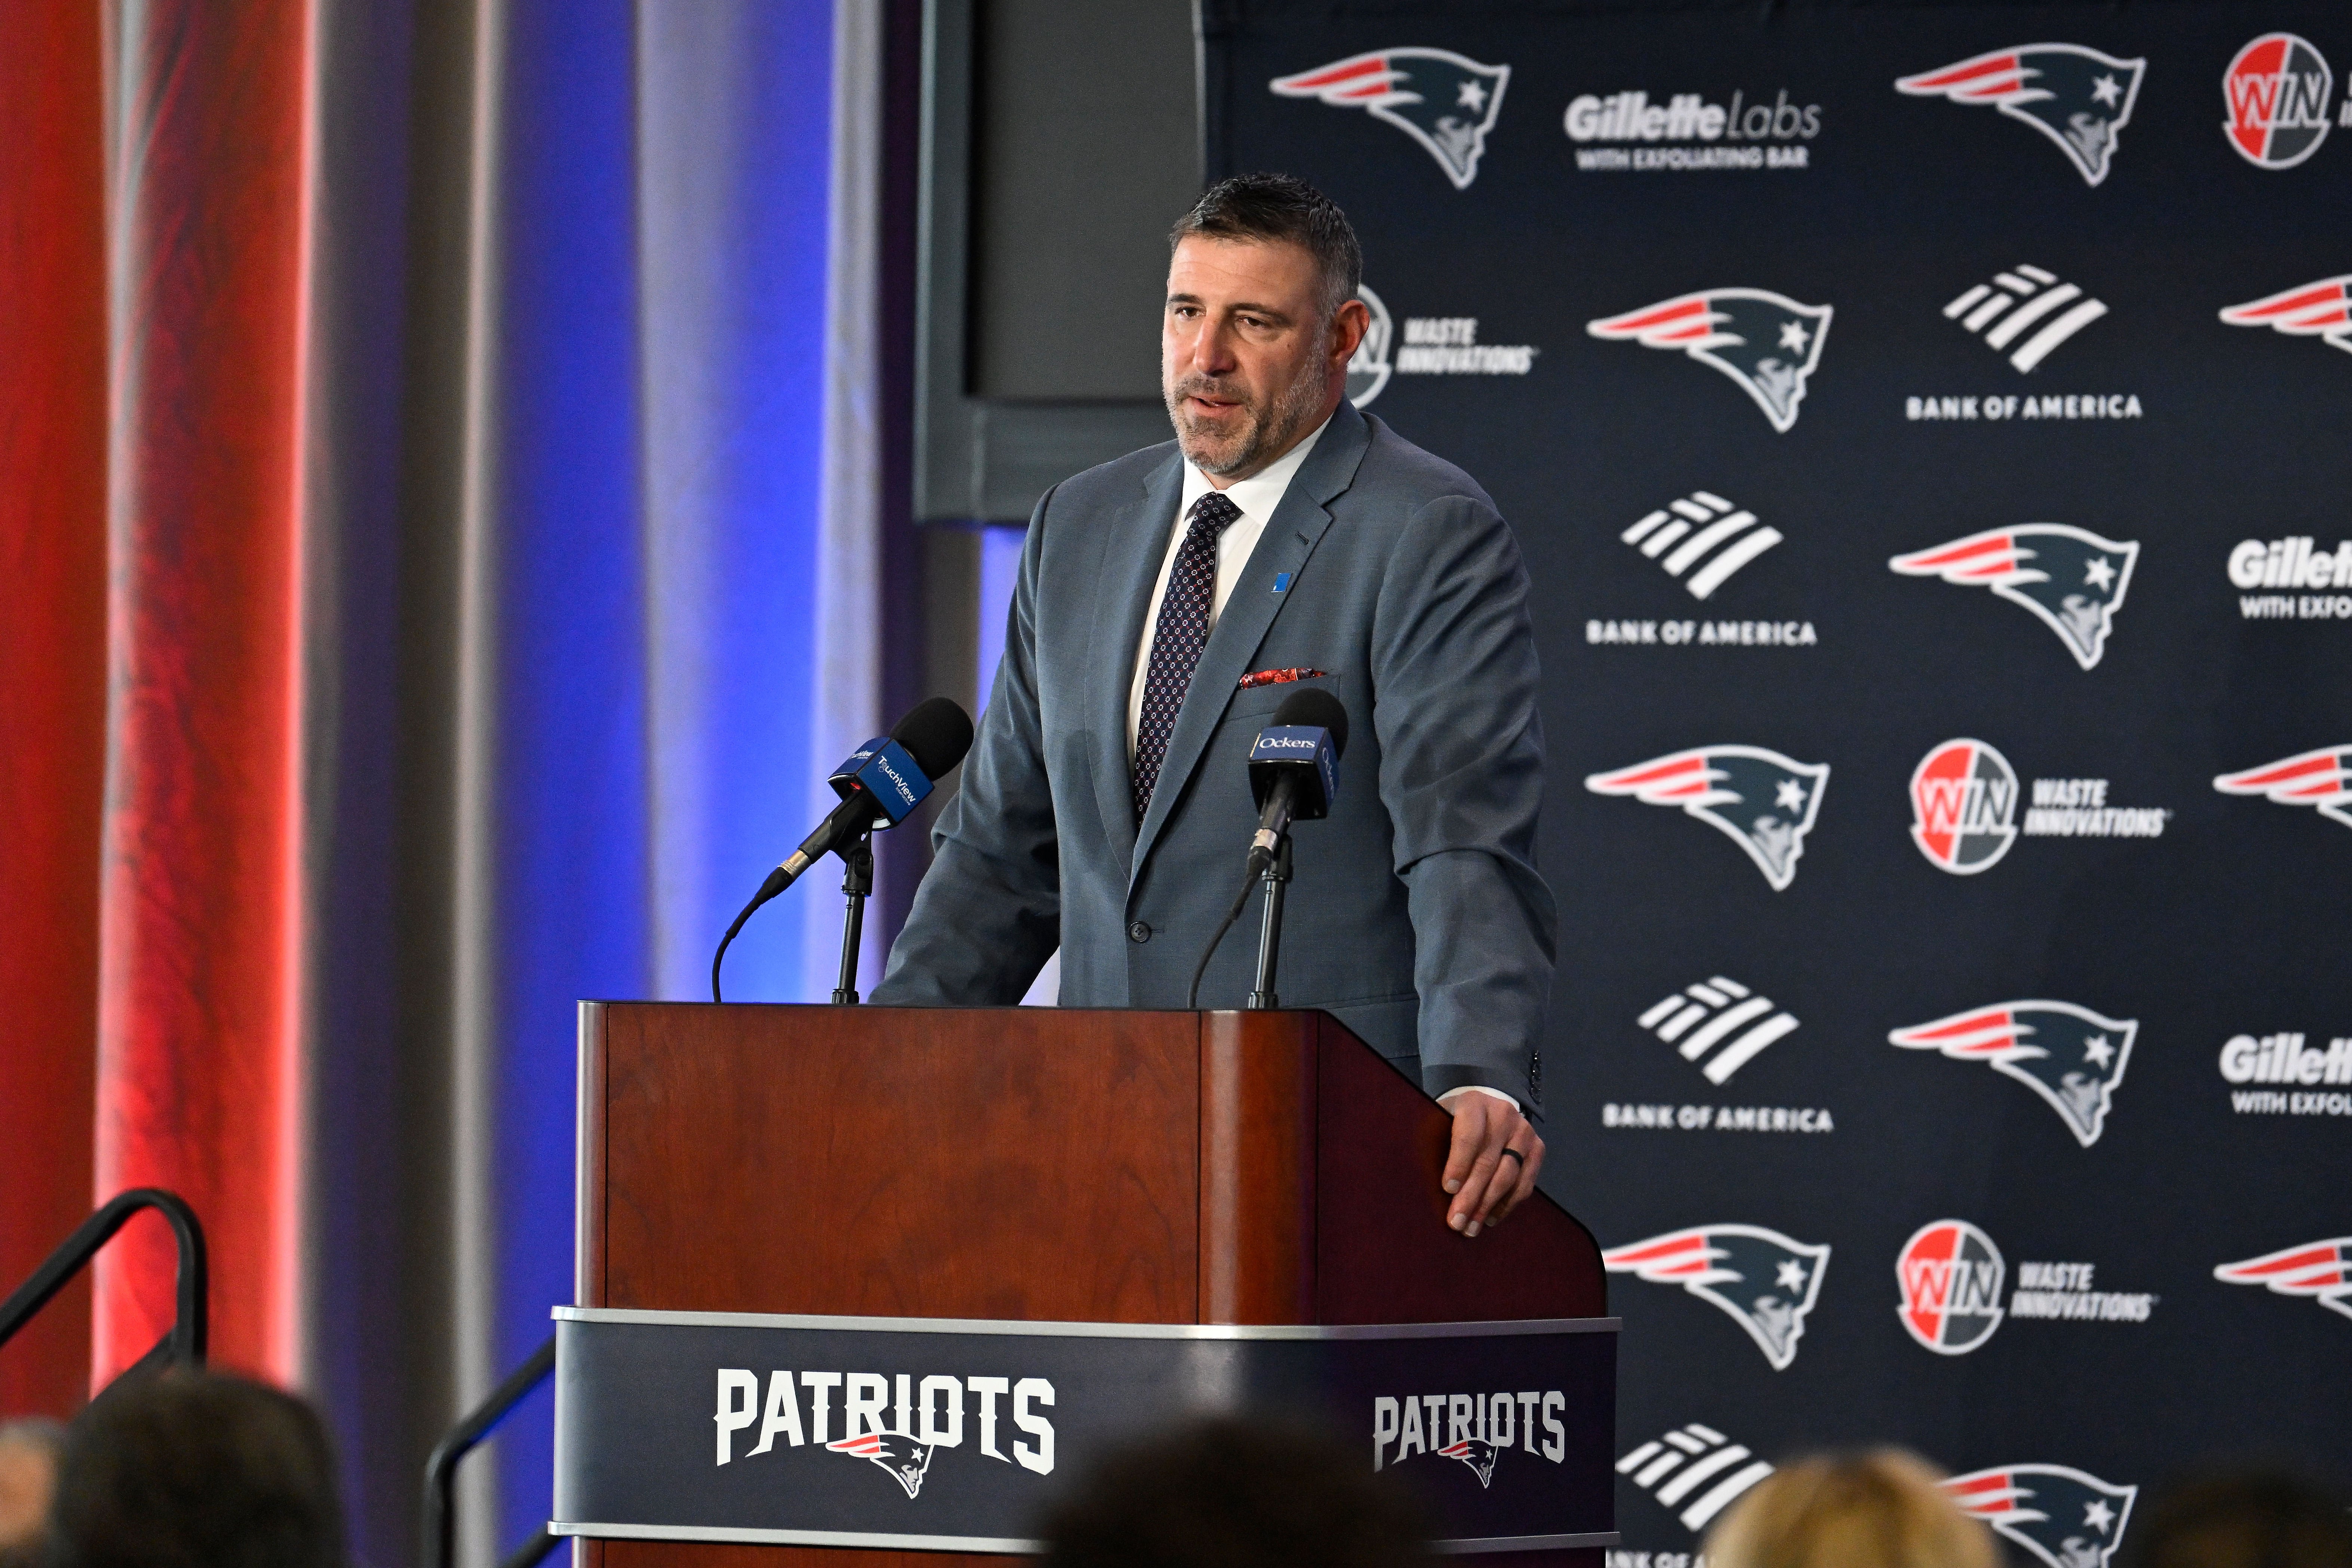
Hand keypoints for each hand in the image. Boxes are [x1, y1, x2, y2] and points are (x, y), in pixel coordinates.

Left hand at [1441, 1092, 1542, 1236]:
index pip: (1469, 1137)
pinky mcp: (1537, 1149)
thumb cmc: (1455, 1121)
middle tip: (1456, 1221)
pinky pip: (1524, 1184)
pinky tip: (1490, 1218)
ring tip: (1471, 1227)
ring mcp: (1524, 1132)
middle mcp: (1504, 1115)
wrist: (1486, 1108)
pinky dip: (1507, 1205)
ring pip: (1508, 1176)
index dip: (1459, 1164)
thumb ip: (1435, 1144)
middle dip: (1471, 1196)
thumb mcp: (1441, 1121)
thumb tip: (1433, 1185)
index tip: (1448, 1189)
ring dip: (1488, 1206)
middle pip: (1488, 1162)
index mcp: (1475, 1104)